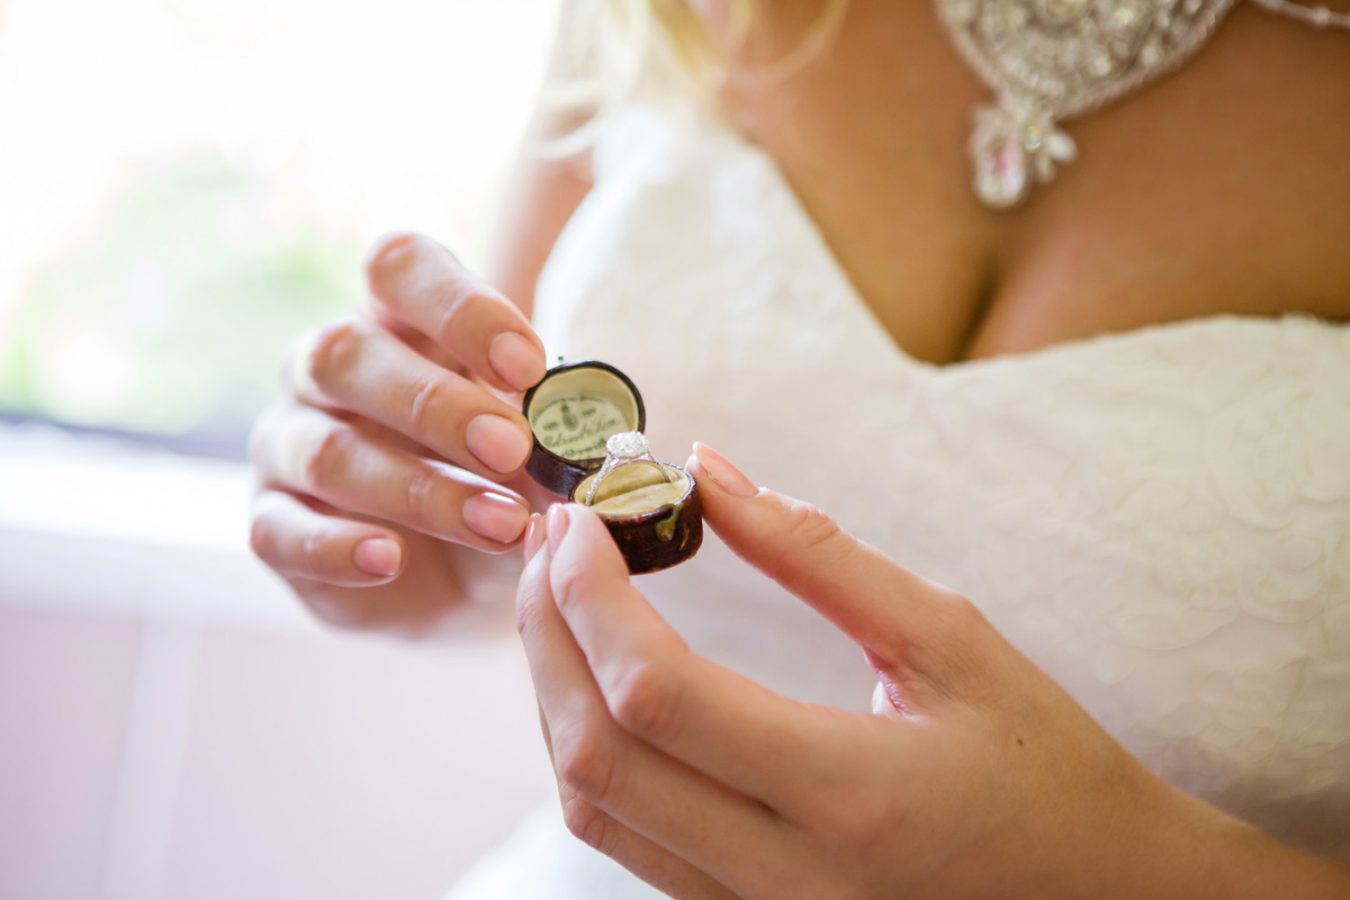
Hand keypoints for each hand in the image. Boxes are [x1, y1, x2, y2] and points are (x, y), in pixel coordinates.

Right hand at [248, 232, 551, 631]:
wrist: (461, 577)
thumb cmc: (501, 481)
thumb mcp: (536, 450)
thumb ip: (549, 435)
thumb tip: (581, 450)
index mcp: (398, 319)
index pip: (400, 268)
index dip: (460, 308)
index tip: (529, 368)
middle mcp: (327, 368)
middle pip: (349, 352)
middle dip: (437, 404)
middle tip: (513, 450)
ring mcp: (289, 443)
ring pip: (326, 450)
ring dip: (419, 490)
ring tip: (499, 526)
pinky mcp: (272, 523)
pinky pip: (279, 531)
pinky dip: (336, 547)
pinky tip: (390, 560)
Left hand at [515, 443, 1260, 898]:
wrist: (1101, 897)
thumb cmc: (1046, 767)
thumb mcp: (952, 641)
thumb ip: (820, 555)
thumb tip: (711, 474)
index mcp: (850, 795)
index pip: (661, 696)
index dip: (591, 598)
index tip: (579, 522)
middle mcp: (788, 876)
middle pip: (598, 758)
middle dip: (547, 635)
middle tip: (551, 543)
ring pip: (595, 809)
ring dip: (555, 693)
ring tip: (561, 598)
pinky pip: (629, 839)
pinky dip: (592, 751)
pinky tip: (603, 678)